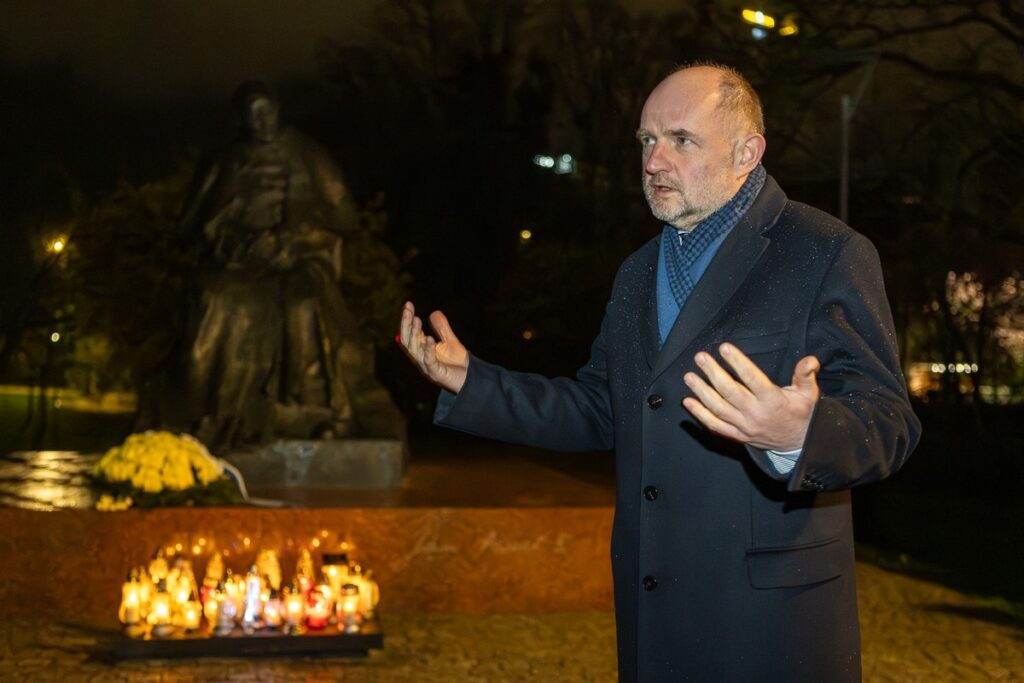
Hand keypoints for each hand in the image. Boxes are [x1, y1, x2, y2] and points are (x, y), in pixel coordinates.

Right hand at [398, 301, 468, 393]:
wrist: (471, 380)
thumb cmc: (458, 364)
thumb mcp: (450, 341)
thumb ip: (442, 328)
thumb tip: (433, 312)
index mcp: (422, 351)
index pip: (410, 334)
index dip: (408, 320)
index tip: (408, 304)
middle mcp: (421, 359)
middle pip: (408, 342)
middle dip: (406, 325)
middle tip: (408, 310)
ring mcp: (428, 367)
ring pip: (415, 351)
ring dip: (414, 335)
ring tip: (416, 320)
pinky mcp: (437, 374)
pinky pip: (429, 362)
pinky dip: (428, 351)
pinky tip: (429, 339)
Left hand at [681, 343, 819, 451]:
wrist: (799, 444)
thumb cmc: (801, 414)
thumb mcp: (808, 394)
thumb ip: (805, 375)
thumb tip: (810, 359)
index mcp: (773, 400)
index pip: (752, 379)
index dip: (738, 363)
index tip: (724, 348)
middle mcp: (756, 414)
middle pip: (730, 392)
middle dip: (713, 373)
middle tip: (700, 358)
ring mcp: (745, 427)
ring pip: (719, 409)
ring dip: (702, 392)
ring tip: (689, 377)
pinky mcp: (738, 436)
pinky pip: (715, 426)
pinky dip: (700, 414)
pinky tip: (687, 402)